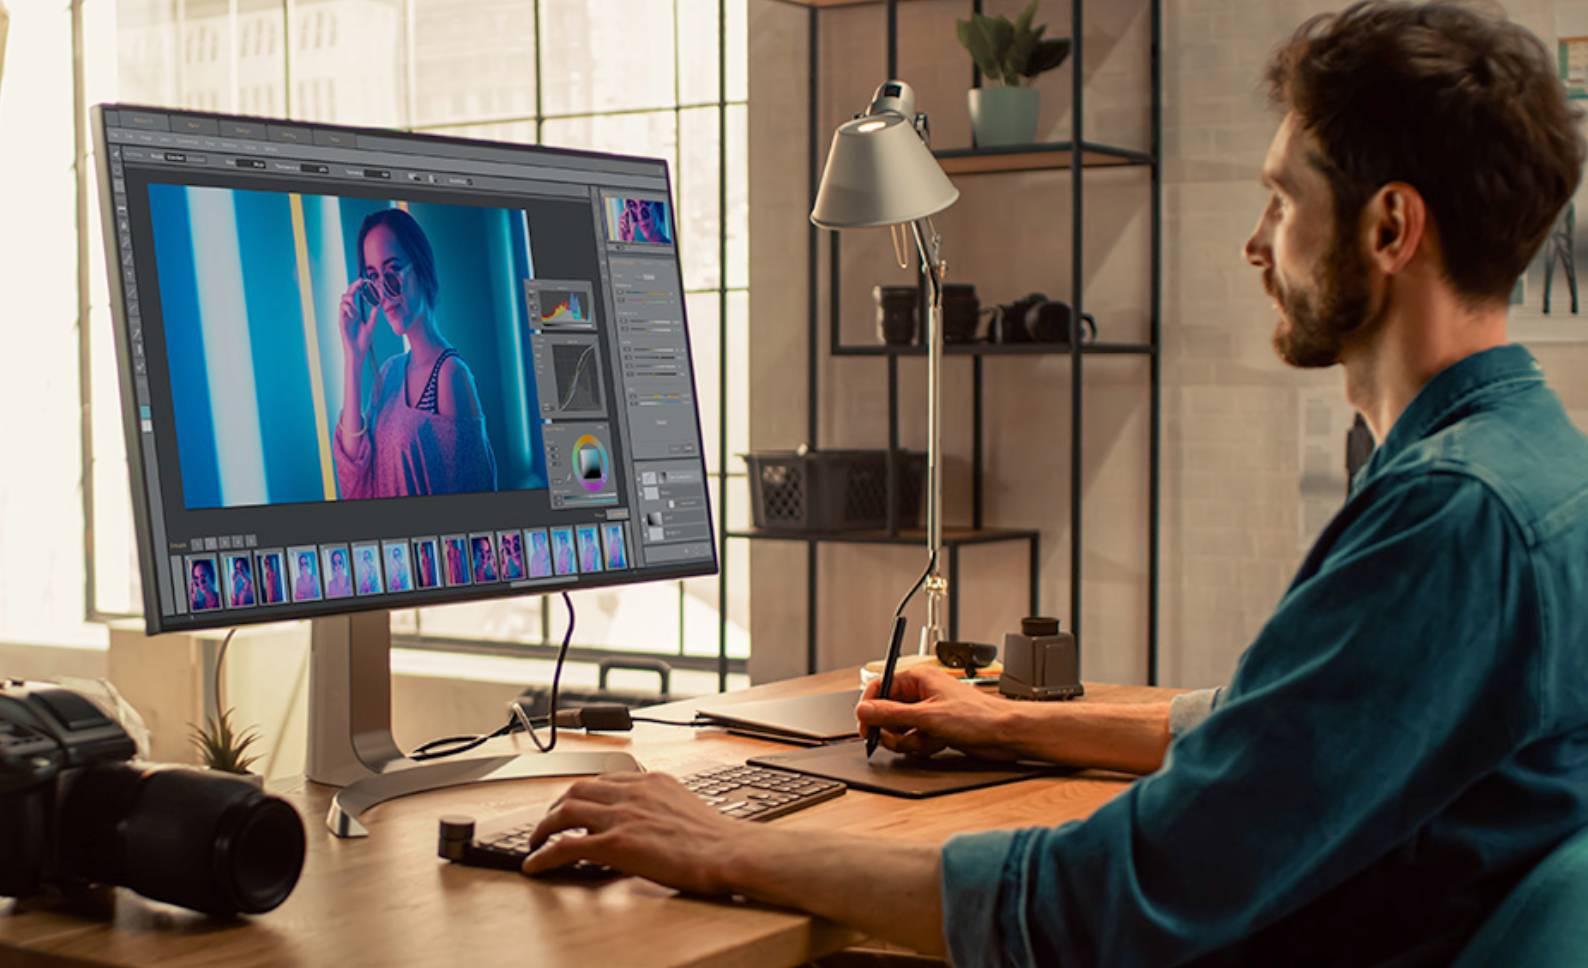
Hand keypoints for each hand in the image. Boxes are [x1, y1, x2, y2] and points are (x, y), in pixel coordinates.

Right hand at [338, 278, 377, 366]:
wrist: (358, 352)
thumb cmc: (363, 341)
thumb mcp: (371, 324)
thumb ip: (373, 314)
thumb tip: (378, 303)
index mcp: (354, 312)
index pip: (354, 296)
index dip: (357, 287)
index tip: (363, 280)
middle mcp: (348, 313)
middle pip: (347, 295)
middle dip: (352, 287)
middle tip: (360, 282)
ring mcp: (344, 317)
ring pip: (342, 301)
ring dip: (350, 299)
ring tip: (356, 303)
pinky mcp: (341, 323)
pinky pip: (341, 311)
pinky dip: (348, 309)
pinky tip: (354, 313)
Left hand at [523, 773, 752, 893]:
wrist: (729, 852)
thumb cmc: (717, 840)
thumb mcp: (686, 807)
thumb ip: (662, 806)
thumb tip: (650, 822)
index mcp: (651, 781)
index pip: (604, 779)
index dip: (581, 793)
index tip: (573, 804)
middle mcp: (632, 792)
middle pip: (577, 789)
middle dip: (555, 806)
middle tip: (547, 824)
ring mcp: (622, 816)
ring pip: (564, 811)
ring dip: (542, 828)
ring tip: (534, 843)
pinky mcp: (616, 843)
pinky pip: (566, 846)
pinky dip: (543, 855)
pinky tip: (535, 866)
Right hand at [857, 666, 1020, 760]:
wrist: (1005, 734)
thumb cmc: (977, 716)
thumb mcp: (927, 716)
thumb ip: (891, 714)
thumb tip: (863, 710)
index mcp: (917, 678)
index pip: (879, 687)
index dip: (869, 707)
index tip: (865, 726)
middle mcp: (921, 693)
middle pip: (887, 712)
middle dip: (892, 730)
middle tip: (898, 739)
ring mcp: (928, 712)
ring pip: (900, 730)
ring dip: (909, 741)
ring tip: (926, 741)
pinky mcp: (935, 729)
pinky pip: (914, 740)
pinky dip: (921, 747)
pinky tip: (937, 745)